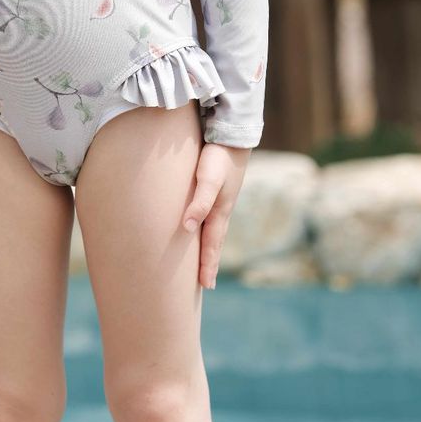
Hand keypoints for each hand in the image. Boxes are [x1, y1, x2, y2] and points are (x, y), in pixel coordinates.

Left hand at [182, 144, 250, 289]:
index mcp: (219, 212)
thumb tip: (188, 227)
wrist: (232, 135)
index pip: (211, 246)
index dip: (208, 266)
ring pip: (213, 232)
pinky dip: (207, 232)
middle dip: (210, 263)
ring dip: (210, 249)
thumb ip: (199, 202)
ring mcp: (220, 202)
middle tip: (208, 284)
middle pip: (214, 243)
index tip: (206, 286)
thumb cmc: (218, 158)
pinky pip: (210, 219)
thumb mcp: (208, 180)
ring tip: (206, 262)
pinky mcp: (217, 191)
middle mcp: (221, 211)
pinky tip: (202, 229)